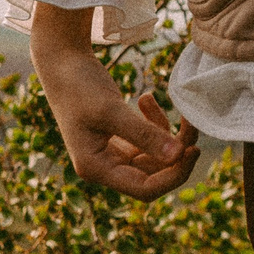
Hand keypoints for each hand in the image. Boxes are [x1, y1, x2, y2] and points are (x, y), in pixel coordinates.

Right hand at [29, 2, 199, 200]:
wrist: (60, 64)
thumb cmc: (78, 87)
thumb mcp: (111, 110)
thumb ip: (144, 134)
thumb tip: (178, 155)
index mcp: (96, 169)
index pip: (144, 189)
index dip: (173, 175)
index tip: (192, 150)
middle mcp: (105, 167)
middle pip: (154, 175)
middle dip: (176, 152)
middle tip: (190, 123)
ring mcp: (112, 154)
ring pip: (155, 157)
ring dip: (169, 135)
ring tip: (172, 108)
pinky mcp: (119, 138)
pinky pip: (148, 140)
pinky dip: (155, 122)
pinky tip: (146, 98)